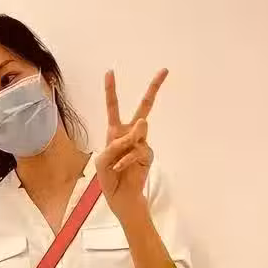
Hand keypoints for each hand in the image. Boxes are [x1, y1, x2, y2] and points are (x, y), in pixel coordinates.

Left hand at [95, 68, 167, 221]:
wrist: (120, 196)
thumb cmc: (108, 176)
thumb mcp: (103, 159)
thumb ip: (117, 142)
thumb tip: (141, 126)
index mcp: (115, 131)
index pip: (113, 107)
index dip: (111, 90)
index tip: (110, 71)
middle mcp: (130, 133)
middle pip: (144, 107)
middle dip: (153, 89)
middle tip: (164, 70)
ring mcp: (141, 143)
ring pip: (138, 131)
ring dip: (126, 143)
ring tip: (117, 160)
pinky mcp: (148, 154)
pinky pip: (137, 151)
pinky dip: (126, 160)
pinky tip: (119, 168)